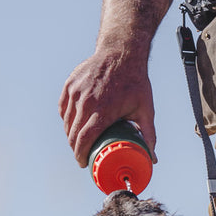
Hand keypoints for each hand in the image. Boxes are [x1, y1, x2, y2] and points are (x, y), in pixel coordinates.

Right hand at [59, 48, 155, 166]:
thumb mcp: (145, 108)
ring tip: (79, 141)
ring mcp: (76, 92)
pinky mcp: (70, 85)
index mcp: (103, 110)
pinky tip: (74, 124)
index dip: (80, 155)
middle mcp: (86, 102)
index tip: (83, 163)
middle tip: (83, 154)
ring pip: (67, 122)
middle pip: (73, 134)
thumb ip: (148, 134)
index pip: (84, 140)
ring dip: (70, 135)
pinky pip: (63, 108)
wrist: (122, 52)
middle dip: (75, 148)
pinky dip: (67, 119)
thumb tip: (153, 158)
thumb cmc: (136, 82)